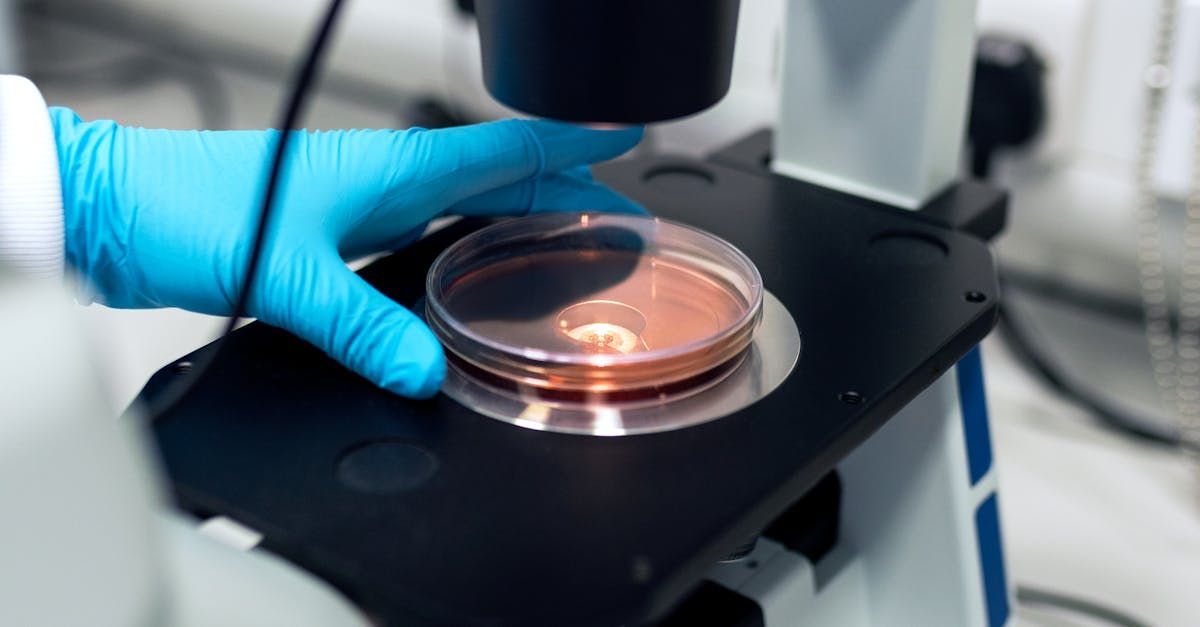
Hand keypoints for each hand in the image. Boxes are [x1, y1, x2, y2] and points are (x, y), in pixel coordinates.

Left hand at [50, 109, 643, 397]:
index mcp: (390, 169)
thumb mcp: (283, 271)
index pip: (503, 146)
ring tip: (569, 240)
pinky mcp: (339, 236)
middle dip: (566, 188)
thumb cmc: (182, 207)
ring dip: (522, 217)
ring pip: (467, 206)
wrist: (113, 212)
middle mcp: (385, 181)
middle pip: (500, 177)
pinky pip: (429, 236)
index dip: (569, 141)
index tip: (623, 135)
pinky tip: (475, 276)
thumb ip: (357, 325)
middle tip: (620, 212)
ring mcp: (364, 206)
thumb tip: (423, 372)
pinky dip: (468, 249)